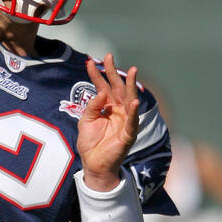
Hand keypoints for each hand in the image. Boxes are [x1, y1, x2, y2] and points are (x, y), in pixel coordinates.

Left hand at [77, 54, 140, 189]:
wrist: (93, 165)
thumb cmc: (90, 144)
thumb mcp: (85, 122)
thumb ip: (92, 107)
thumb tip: (101, 93)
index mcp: (106, 106)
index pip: (102, 86)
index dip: (97, 74)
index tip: (90, 62)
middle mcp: (117, 110)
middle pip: (117, 87)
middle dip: (113, 72)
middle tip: (109, 56)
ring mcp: (124, 120)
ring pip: (129, 100)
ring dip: (131, 86)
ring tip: (132, 71)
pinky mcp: (128, 134)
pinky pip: (133, 121)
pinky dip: (135, 112)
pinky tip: (135, 101)